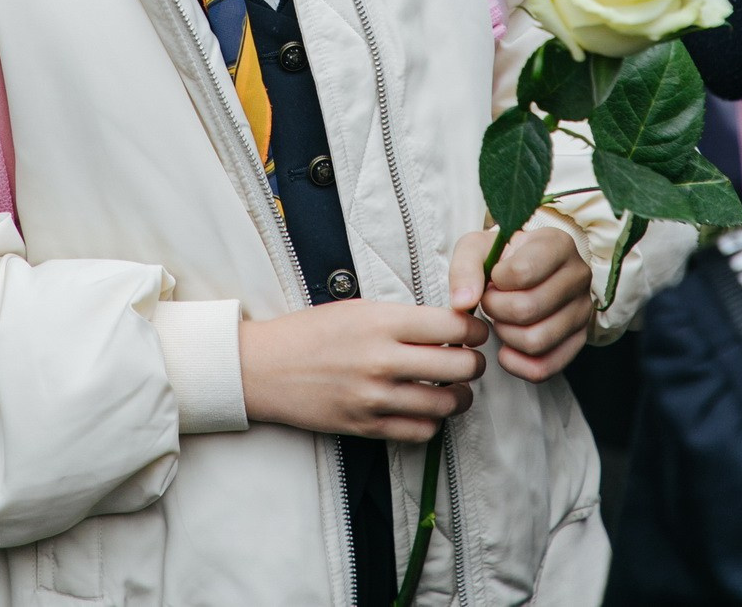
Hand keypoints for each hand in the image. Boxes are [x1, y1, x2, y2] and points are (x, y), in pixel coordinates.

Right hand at [239, 298, 487, 441]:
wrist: (264, 367)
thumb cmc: (311, 331)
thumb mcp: (358, 308)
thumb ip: (402, 318)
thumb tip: (449, 325)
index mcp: (381, 322)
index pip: (452, 326)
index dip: (475, 329)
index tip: (476, 331)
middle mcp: (382, 360)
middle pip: (459, 366)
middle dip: (474, 362)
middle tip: (471, 358)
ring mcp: (374, 398)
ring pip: (446, 404)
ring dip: (460, 396)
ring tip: (455, 388)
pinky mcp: (366, 427)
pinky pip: (420, 432)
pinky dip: (433, 421)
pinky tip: (427, 408)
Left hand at [450, 227, 591, 382]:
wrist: (527, 270)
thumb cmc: (503, 257)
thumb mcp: (478, 247)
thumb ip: (465, 267)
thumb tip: (462, 303)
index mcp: (557, 244)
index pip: (523, 271)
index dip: (496, 281)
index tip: (493, 278)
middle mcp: (578, 276)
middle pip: (527, 309)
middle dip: (495, 309)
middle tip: (490, 301)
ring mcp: (582, 311)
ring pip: (535, 341)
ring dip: (505, 335)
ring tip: (500, 319)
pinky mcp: (578, 341)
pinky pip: (545, 367)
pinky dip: (517, 364)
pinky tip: (506, 348)